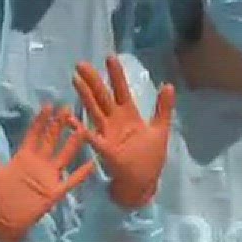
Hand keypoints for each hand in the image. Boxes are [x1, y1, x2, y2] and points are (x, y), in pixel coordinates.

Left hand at [0, 105, 92, 241]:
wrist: (0, 222)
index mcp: (23, 157)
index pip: (34, 134)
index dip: (41, 121)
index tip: (48, 106)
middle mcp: (38, 164)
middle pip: (51, 140)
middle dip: (59, 125)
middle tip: (68, 108)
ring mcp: (48, 177)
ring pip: (64, 156)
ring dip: (74, 143)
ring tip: (84, 129)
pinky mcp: (54, 192)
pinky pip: (71, 181)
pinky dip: (81, 173)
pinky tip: (92, 163)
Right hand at [73, 56, 174, 209]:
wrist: (143, 184)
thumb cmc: (149, 159)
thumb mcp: (160, 129)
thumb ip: (163, 108)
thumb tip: (169, 85)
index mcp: (128, 116)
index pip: (121, 90)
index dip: (116, 75)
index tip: (109, 57)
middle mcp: (115, 122)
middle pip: (102, 97)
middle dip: (93, 80)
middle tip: (81, 64)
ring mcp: (108, 135)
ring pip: (95, 111)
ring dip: (85, 97)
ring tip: (75, 81)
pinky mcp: (106, 151)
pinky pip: (93, 139)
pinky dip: (82, 131)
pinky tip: (72, 122)